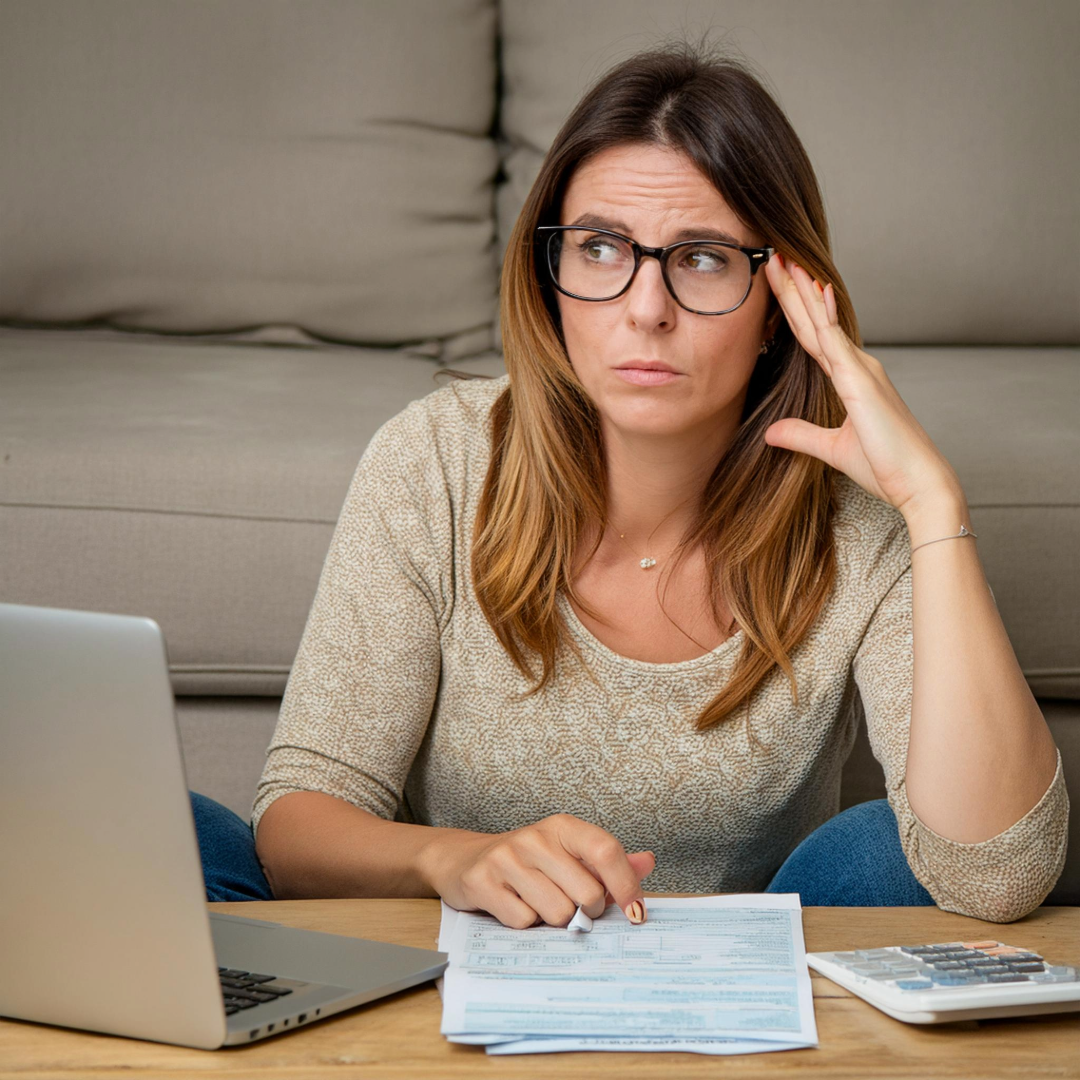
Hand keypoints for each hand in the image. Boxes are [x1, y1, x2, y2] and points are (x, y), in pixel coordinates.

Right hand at [423, 813, 655, 928]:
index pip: (606, 850)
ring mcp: (507, 858)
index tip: (637, 912)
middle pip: (587, 893)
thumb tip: (647, 863)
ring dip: (552, 919)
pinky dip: (524, 923)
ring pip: (557, 913)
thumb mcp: (567, 853)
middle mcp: (535, 837)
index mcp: (562, 827)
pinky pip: (523, 922)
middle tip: (570, 904)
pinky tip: (514, 905)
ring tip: (538, 903)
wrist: (465, 860)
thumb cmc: (527, 862)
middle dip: (585, 910)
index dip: (627, 885)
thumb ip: (607, 861)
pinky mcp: (482, 882)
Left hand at [761, 253, 964, 518]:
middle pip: (816, 321)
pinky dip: (824, 315)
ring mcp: (861, 370)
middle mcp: (858, 367)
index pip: (814, 337)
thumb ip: (800, 436)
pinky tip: (815, 290)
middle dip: (794, 290)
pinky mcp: (862, 381)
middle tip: (774, 255)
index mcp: (851, 379)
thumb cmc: (885, 466)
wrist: (918, 483)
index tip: (778, 283)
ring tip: (784, 260)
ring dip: (802, 292)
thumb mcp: (830, 449)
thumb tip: (770, 433)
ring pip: (823, 323)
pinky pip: (836, 342)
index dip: (795, 310)